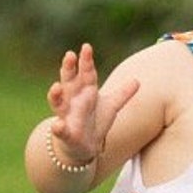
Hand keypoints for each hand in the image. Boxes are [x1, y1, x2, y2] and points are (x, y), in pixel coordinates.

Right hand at [46, 43, 138, 162]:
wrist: (84, 146)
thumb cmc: (95, 121)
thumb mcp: (111, 106)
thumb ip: (122, 94)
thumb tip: (137, 80)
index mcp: (84, 91)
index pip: (86, 73)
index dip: (86, 61)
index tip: (87, 47)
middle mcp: (72, 100)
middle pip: (69, 81)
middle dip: (68, 69)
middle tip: (70, 55)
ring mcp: (66, 116)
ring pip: (58, 102)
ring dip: (55, 95)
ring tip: (56, 86)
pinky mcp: (65, 133)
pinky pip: (59, 130)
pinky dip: (58, 127)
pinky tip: (58, 125)